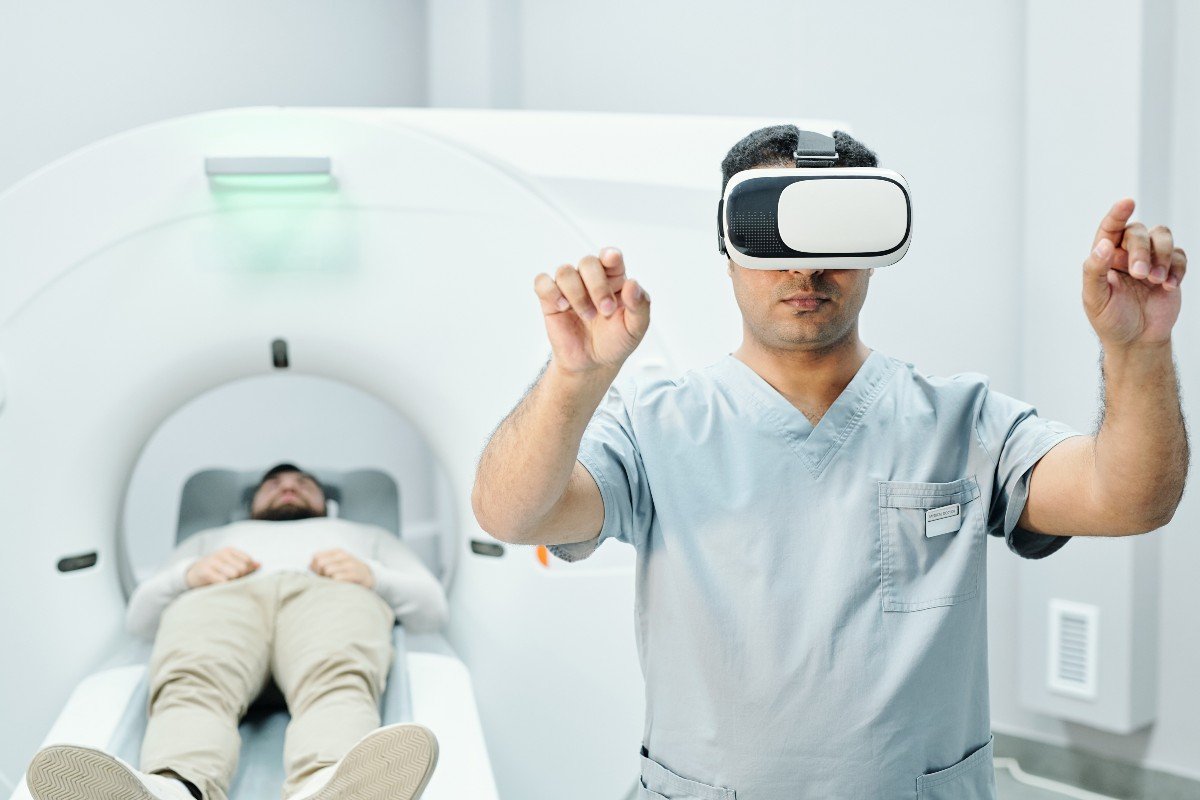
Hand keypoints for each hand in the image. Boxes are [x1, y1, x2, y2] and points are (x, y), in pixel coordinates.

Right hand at [185, 547, 259, 588]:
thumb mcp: (230, 564)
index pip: (248, 560)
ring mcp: (213, 561)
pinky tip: (221, 587)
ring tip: (227, 583)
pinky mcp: (206, 571)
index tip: (242, 576)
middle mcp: (221, 553)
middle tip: (233, 581)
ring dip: (233, 582)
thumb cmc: (216, 570)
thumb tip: (260, 565)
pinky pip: (223, 581)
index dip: (248, 571)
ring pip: (234, 574)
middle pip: (242, 568)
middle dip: (240, 577)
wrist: (193, 573)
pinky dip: (225, 586)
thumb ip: (245, 564)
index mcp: (229, 550)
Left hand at [310, 548, 374, 587]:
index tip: (320, 575)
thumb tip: (309, 568)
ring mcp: (350, 564)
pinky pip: (337, 578)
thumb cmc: (347, 573)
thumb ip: (322, 564)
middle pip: (321, 563)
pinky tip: (340, 585)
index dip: (314, 568)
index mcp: (337, 552)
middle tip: (327, 580)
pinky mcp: (355, 574)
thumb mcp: (337, 564)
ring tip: (334, 583)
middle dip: (320, 574)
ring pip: (328, 570)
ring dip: (328, 579)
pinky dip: (335, 583)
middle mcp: (344, 555)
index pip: (316, 557)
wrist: (369, 577)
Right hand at [533, 247, 650, 373]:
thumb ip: (640, 306)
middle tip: (606, 310)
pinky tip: (563, 307)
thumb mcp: (636, 329)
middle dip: (597, 286)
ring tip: (587, 316)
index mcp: (614, 279)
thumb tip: (633, 284)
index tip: (612, 259)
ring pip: (565, 271)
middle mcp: (591, 279)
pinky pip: (542, 282)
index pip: (610, 257)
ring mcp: (570, 288)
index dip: (610, 255)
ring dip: (577, 295)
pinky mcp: (551, 300)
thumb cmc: (615, 341)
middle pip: (588, 262)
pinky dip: (551, 292)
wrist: (593, 364)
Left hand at [1083, 198, 1184, 349]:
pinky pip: (1180, 255)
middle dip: (1142, 251)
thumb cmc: (1111, 320)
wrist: (1137, 340)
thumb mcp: (1095, 299)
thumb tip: (1103, 245)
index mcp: (1104, 257)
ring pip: (1162, 236)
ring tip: (1156, 281)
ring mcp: (1150, 259)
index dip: (1118, 214)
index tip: (1127, 202)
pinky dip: (1176, 268)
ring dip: (1161, 256)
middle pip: (1138, 232)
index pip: (1110, 229)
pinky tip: (1168, 286)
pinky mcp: (1170, 269)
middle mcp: (1127, 253)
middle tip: (1141, 275)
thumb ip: (1095, 271)